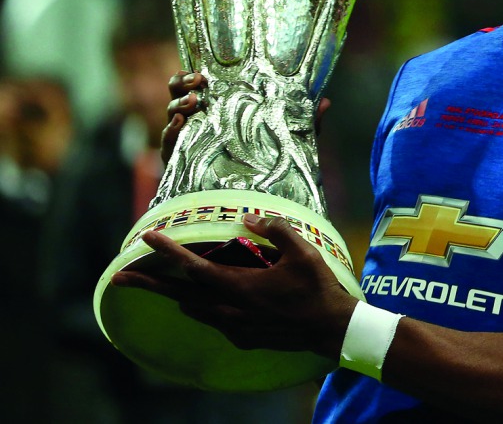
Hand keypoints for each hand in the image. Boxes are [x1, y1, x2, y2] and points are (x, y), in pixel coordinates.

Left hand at [111, 213, 356, 356]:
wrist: (330, 329)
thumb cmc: (316, 287)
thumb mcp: (301, 251)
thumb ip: (274, 230)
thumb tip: (248, 217)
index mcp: (238, 286)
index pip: (194, 266)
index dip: (168, 251)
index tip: (147, 238)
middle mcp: (228, 309)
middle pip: (178, 295)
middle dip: (147, 285)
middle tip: (119, 278)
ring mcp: (234, 326)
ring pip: (194, 310)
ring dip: (176, 296)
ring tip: (162, 287)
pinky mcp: (242, 338)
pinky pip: (213, 320)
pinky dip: (203, 309)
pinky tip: (206, 303)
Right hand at [160, 71, 330, 163]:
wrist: (240, 203)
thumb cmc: (262, 164)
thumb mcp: (286, 141)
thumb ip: (303, 123)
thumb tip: (326, 102)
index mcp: (217, 108)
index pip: (201, 84)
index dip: (195, 74)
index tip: (203, 72)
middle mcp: (197, 120)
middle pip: (178, 93)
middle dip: (182, 83)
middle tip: (198, 81)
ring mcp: (183, 140)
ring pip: (171, 114)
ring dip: (177, 104)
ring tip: (192, 103)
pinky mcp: (176, 160)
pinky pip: (168, 142)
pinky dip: (171, 131)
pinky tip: (181, 125)